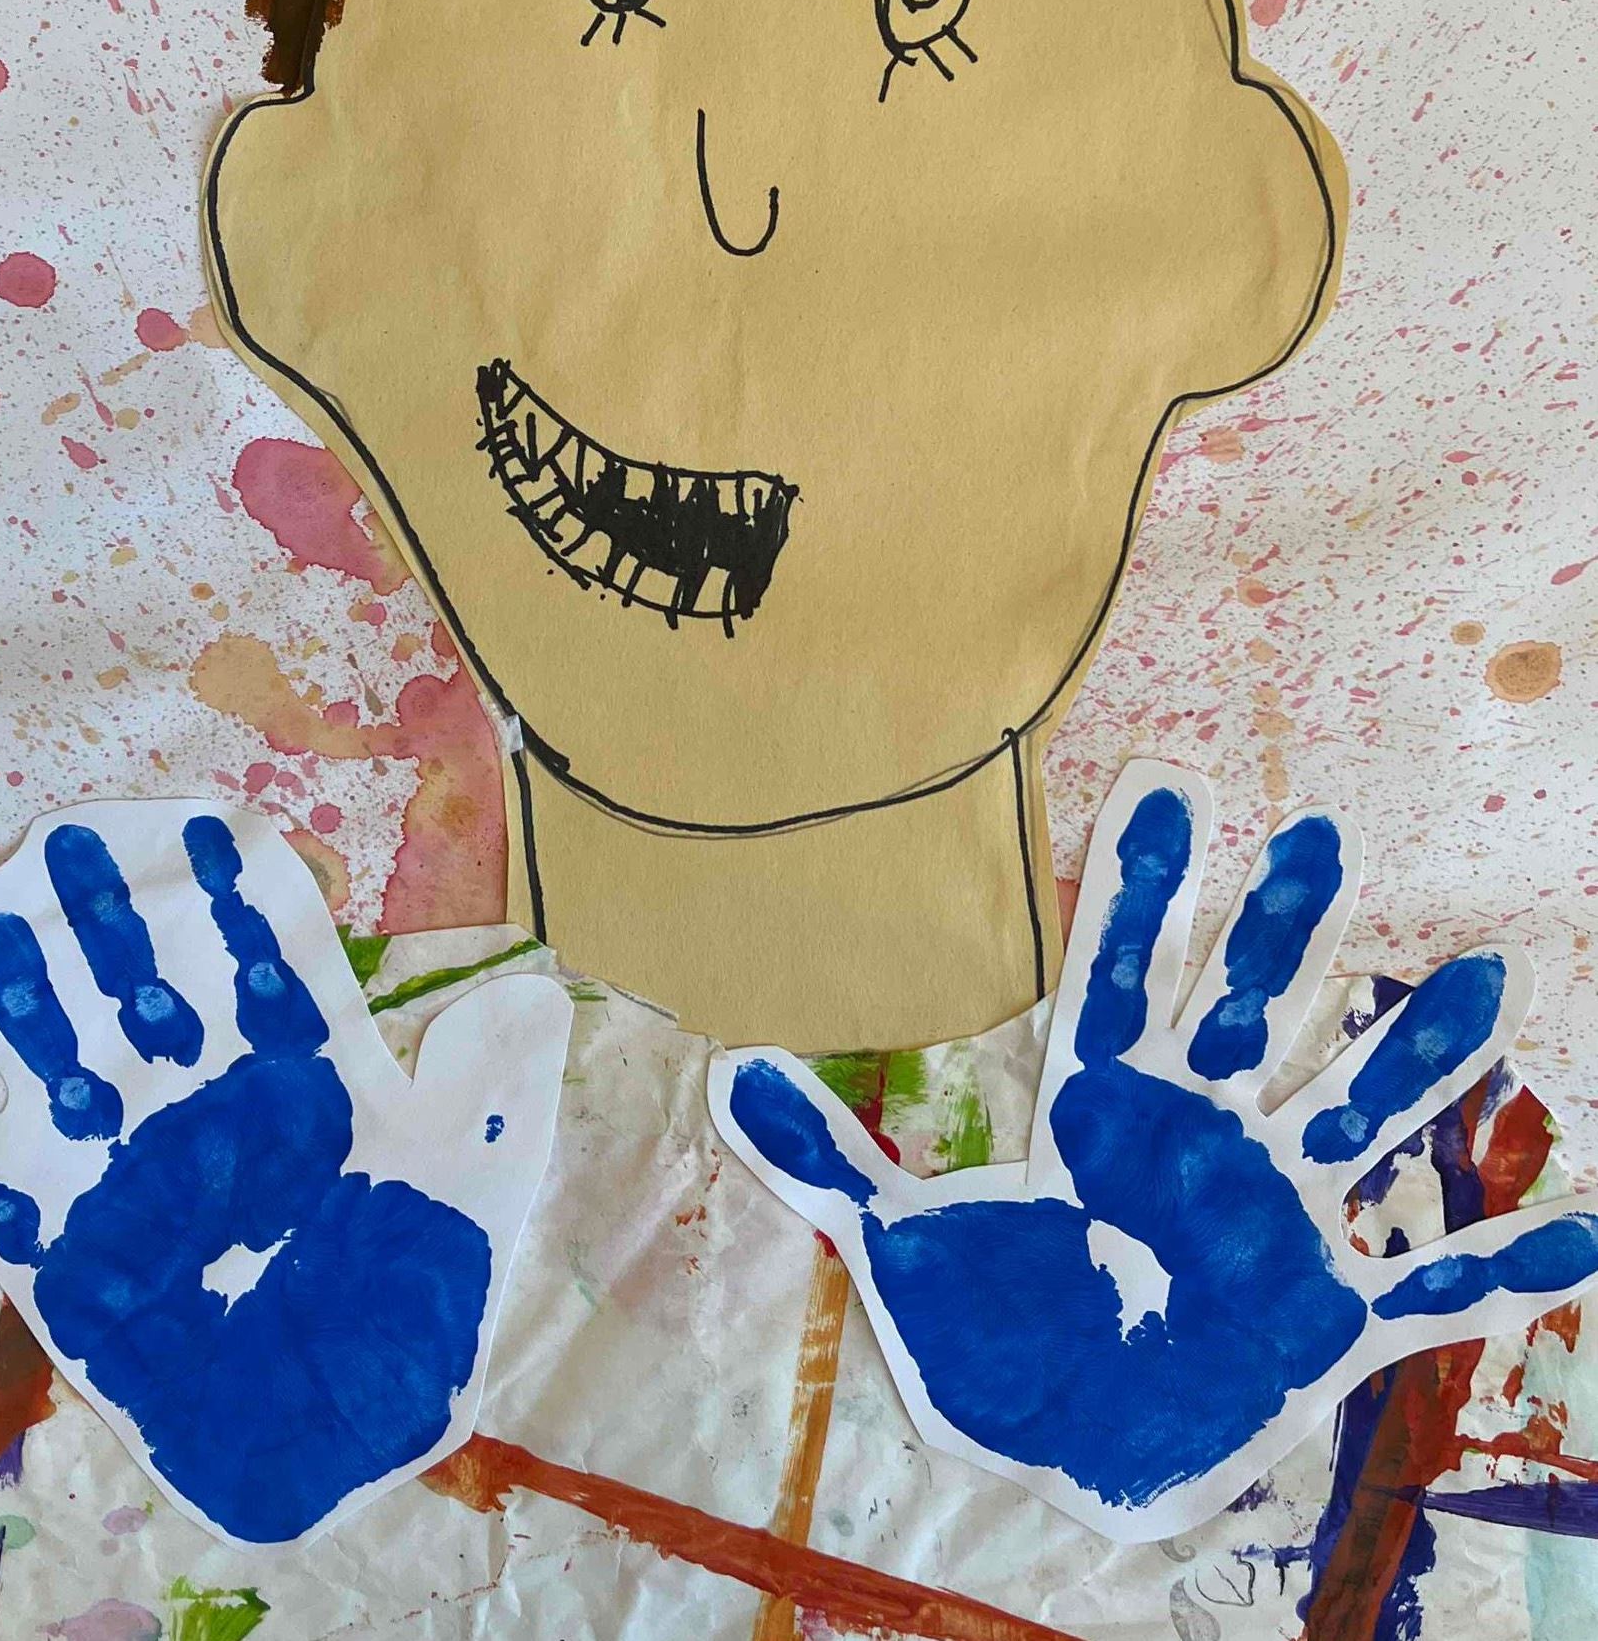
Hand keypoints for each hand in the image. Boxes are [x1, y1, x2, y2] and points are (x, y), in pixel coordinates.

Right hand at [0, 801, 569, 1545]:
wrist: (353, 1424)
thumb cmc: (417, 1290)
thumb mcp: (478, 1181)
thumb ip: (496, 1088)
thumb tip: (529, 996)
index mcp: (304, 1074)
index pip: (267, 961)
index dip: (241, 898)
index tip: (213, 828)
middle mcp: (210, 1107)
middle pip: (154, 988)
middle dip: (114, 918)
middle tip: (72, 842)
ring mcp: (136, 1177)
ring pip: (71, 1064)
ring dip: (29, 1004)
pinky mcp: (78, 1263)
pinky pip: (3, 1201)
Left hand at [710, 758, 1597, 1539]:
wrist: (1063, 1452)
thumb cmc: (997, 1338)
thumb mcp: (901, 1247)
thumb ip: (827, 1155)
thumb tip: (726, 1072)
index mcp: (1103, 1112)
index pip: (1122, 978)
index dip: (1144, 888)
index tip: (1169, 784)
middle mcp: (1203, 1140)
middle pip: (1249, 1015)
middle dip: (1280, 934)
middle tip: (1315, 833)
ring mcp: (1274, 1219)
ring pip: (1358, 1116)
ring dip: (1420, 1060)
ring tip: (1486, 982)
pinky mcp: (1326, 1313)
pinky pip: (1434, 1287)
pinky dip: (1508, 1264)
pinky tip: (1582, 1224)